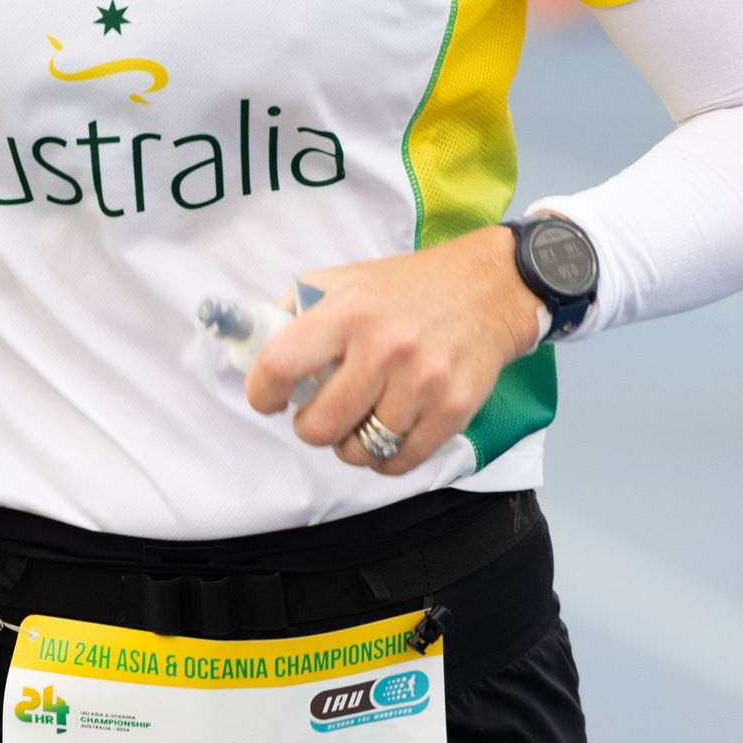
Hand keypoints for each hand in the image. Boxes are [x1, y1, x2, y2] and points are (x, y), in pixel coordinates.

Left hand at [244, 226, 545, 477]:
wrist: (489, 289)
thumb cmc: (406, 288)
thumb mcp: (345, 279)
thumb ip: (296, 309)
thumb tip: (253, 344)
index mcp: (348, 311)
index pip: (281, 364)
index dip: (263, 392)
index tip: (268, 399)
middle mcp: (384, 347)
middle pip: (321, 425)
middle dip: (311, 427)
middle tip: (319, 415)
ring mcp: (422, 382)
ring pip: (360, 451)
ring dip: (350, 445)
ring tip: (359, 421)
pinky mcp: (453, 409)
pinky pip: (400, 462)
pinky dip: (385, 459)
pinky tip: (387, 434)